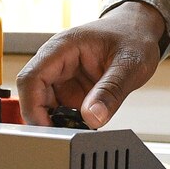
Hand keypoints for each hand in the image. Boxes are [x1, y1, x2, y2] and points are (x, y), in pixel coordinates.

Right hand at [16, 1, 164, 127]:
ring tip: (81, 133)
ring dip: (58, 124)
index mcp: (62, 47)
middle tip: (67, 137)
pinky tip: (85, 128)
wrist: (138, 31)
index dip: (32, 107)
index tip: (47, 128)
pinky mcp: (72, 91)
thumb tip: (92, 118)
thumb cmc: (133, 36)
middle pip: (33, 96)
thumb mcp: (130, 64)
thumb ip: (111, 90)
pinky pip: (61, 111)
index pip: (31, 78)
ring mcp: (63, 78)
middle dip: (44, 120)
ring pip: (45, 107)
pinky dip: (69, 124)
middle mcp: (57, 63)